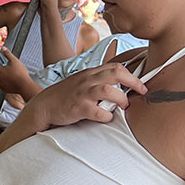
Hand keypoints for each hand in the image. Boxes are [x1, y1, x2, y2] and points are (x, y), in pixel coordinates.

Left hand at [0, 47, 33, 95]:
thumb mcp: (15, 61)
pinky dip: (2, 80)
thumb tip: (3, 48)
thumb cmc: (20, 74)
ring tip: (7, 71)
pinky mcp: (3, 88)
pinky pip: (0, 83)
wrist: (24, 86)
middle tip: (2, 62)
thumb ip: (8, 54)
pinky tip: (8, 78)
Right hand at [30, 61, 146, 129]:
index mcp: (90, 73)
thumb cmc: (65, 96)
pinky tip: (107, 117)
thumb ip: (98, 82)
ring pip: (109, 90)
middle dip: (133, 82)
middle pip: (117, 73)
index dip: (132, 75)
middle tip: (140, 92)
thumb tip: (120, 87)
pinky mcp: (78, 108)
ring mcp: (82, 93)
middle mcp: (87, 80)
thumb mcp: (82, 83)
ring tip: (123, 106)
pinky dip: (107, 116)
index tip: (140, 85)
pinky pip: (99, 112)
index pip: (116, 67)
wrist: (44, 106)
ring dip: (121, 99)